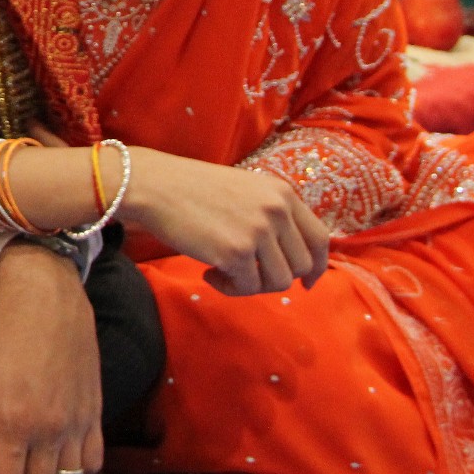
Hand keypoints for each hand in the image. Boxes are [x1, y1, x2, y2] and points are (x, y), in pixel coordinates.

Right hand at [120, 148, 330, 295]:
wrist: (154, 185)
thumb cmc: (191, 189)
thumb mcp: (245, 191)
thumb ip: (271, 214)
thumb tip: (290, 257)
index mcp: (282, 193)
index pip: (319, 238)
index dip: (317, 266)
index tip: (307, 282)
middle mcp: (277, 211)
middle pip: (301, 265)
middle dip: (277, 278)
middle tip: (248, 276)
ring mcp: (258, 231)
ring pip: (279, 281)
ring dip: (253, 285)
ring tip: (224, 272)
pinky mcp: (235, 252)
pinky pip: (247, 287)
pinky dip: (229, 288)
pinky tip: (208, 273)